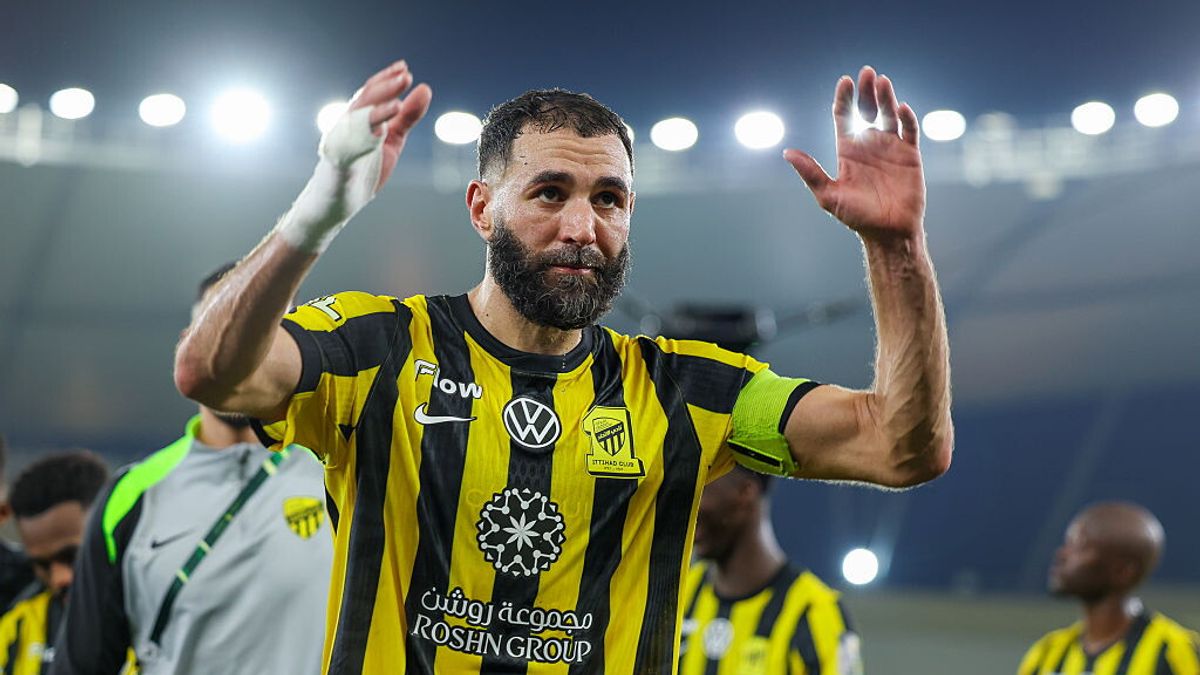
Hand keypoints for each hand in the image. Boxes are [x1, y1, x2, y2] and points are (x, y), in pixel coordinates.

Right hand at [344, 60, 432, 191]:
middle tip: (405, 75)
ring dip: (376, 107)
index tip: (403, 67)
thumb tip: (425, 88)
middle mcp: (348, 124)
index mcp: (360, 117)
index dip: (386, 79)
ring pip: (358, 116)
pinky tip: (382, 128)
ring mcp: (342, 140)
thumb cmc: (364, 168)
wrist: (340, 201)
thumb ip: (407, 116)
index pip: (372, 92)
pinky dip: (365, 134)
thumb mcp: (392, 139)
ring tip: (398, 101)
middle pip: (366, 99)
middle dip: (385, 87)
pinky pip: (351, 143)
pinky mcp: (339, 159)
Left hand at [784, 66, 925, 239]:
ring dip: (886, 97)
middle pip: (866, 109)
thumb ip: (810, 173)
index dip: (844, 99)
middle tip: (867, 72)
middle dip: (866, 91)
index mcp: (848, 150)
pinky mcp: (910, 155)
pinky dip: (907, 118)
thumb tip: (787, 153)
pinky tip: (901, 108)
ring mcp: (890, 148)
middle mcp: (869, 144)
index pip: (844, 117)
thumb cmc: (857, 218)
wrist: (888, 234)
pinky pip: (909, 130)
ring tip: (882, 81)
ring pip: (888, 114)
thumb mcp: (828, 195)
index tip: (845, 82)